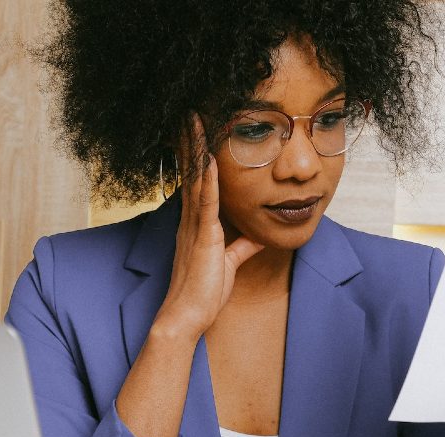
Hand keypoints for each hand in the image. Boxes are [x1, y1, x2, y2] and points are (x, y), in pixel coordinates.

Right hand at [154, 114, 264, 340]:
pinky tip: (208, 157)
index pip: (197, 182)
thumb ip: (242, 247)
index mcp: (196, 224)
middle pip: (191, 172)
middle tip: (189, 111)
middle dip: (191, 141)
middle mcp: (190, 220)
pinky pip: (205, 202)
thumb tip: (258, 236)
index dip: (196, 154)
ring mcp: (194, 226)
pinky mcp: (203, 237)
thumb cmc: (203, 294)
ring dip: (196, 148)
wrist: (186, 316)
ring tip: (194, 119)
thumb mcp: (229, 264)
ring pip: (196, 179)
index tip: (197, 130)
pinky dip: (207, 179)